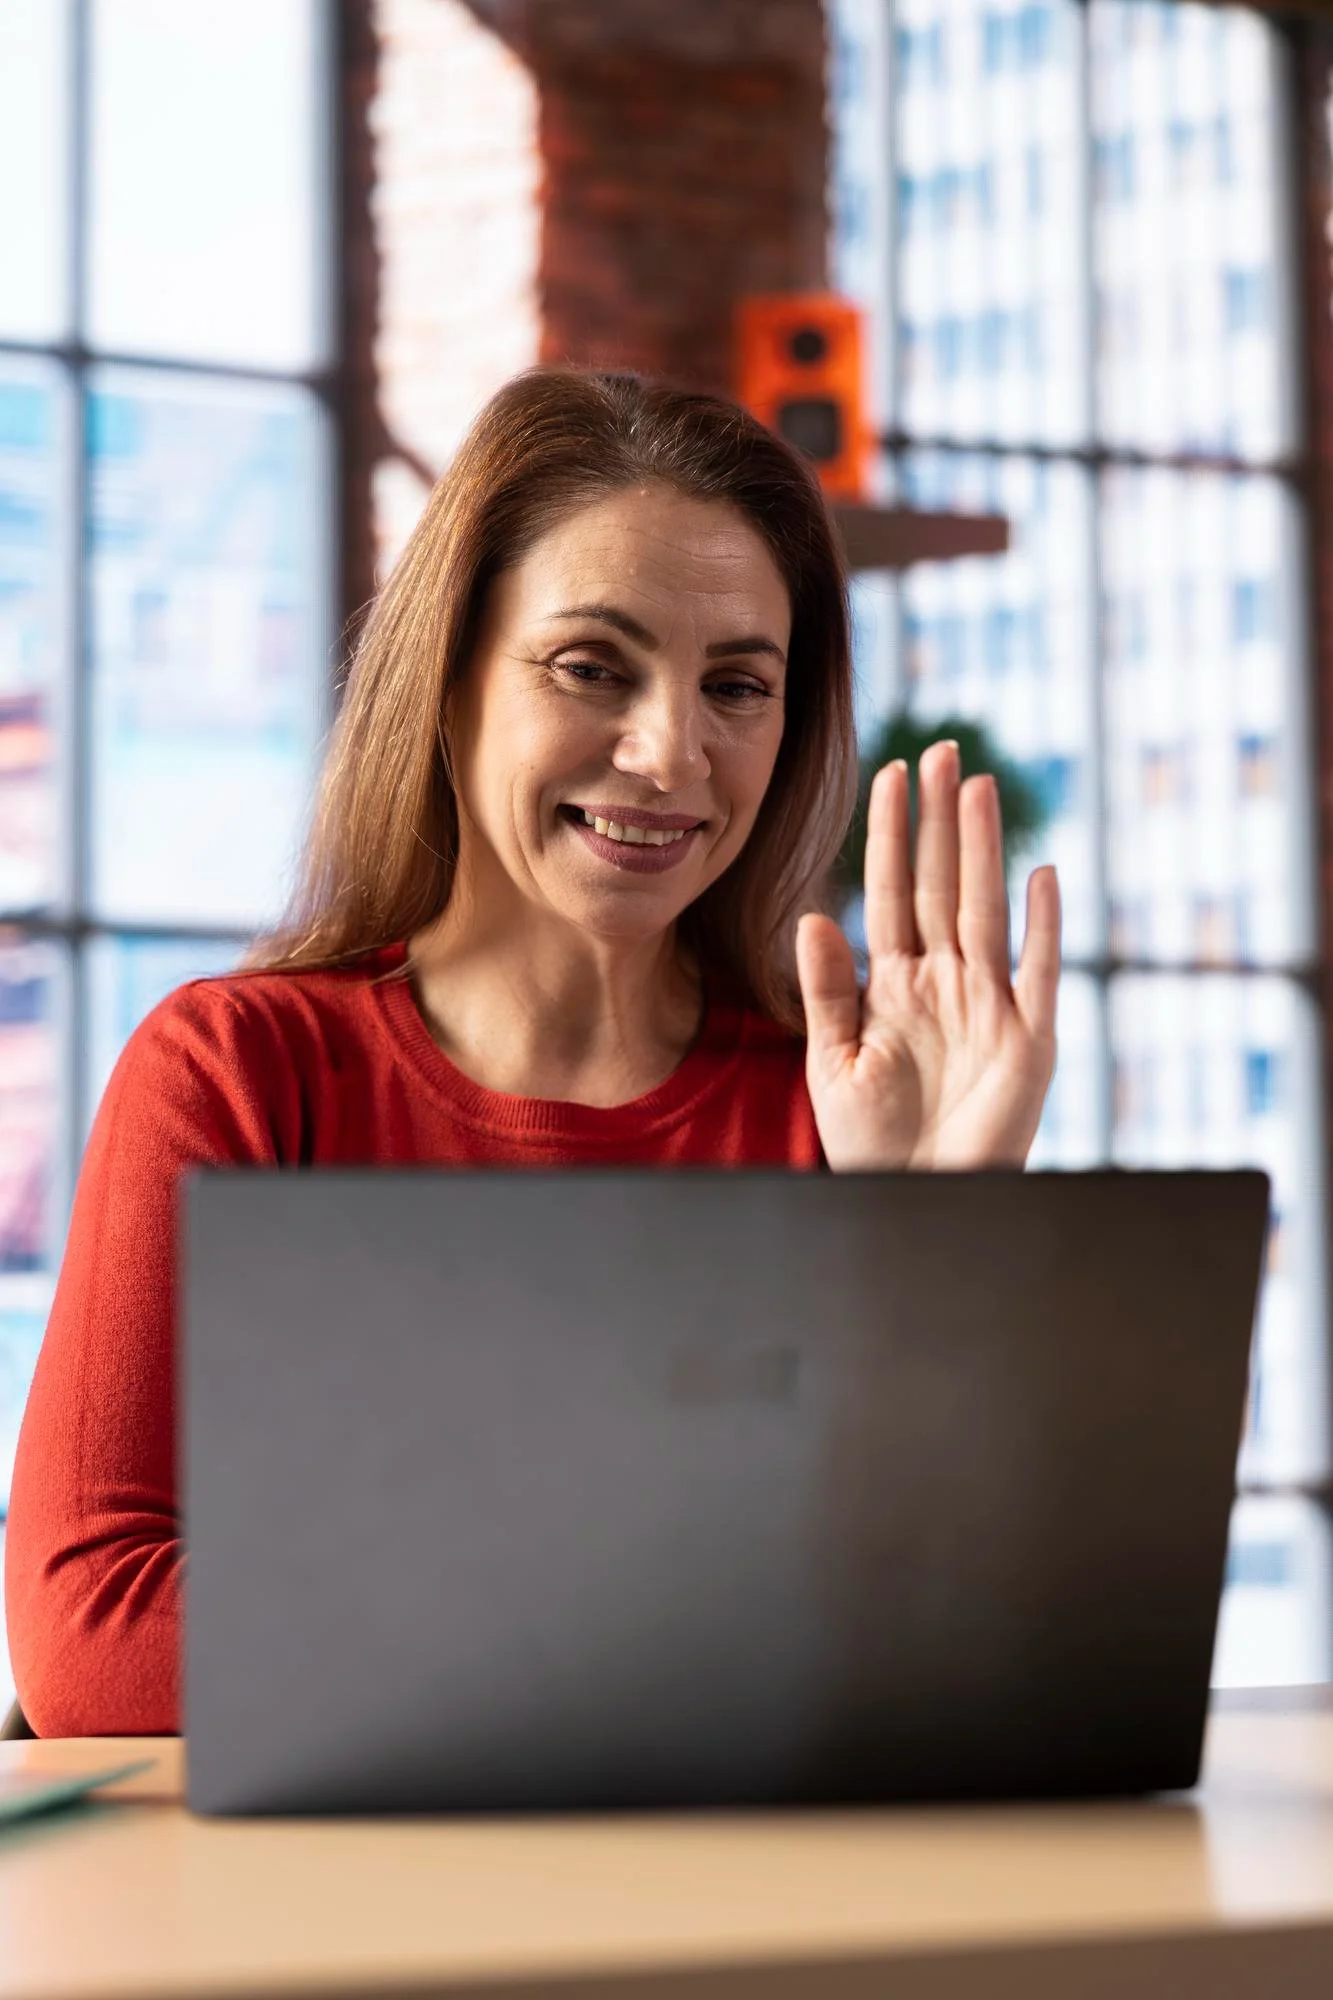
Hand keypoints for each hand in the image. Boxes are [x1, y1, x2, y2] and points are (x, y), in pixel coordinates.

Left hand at [796, 740, 1060, 1170]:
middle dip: (939, 819)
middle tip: (940, 749)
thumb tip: (812, 917)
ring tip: (977, 787)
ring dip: (982, 849)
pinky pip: (1038, 972)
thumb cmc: (870, 1142)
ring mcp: (990, 1005)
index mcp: (893, 984)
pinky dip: (1042, 925)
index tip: (888, 774)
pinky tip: (1042, 874)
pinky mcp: (1030, 1041)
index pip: (891, 892)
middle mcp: (944, 982)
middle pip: (942, 884)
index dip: (891, 835)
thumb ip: (827, 992)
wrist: (912, 1202)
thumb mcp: (833, 1064)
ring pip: (985, 909)